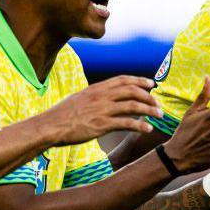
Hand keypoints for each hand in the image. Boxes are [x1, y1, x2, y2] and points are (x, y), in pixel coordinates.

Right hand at [43, 75, 160, 145]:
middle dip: (149, 97)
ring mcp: (103, 110)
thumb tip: (104, 97)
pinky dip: (140, 125)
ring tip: (159, 116)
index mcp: (97, 88)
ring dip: (150, 110)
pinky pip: (127, 123)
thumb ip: (94, 96)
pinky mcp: (102, 124)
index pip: (123, 79)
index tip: (151, 83)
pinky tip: (148, 129)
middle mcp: (102, 96)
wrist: (50, 126)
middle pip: (132, 91)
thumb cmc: (61, 115)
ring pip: (134, 106)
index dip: (139, 80)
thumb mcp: (79, 98)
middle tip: (158, 104)